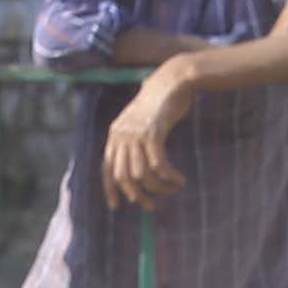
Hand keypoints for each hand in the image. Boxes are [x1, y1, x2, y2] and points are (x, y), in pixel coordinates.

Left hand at [103, 60, 196, 212]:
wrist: (172, 81)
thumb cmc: (160, 103)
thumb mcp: (141, 123)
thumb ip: (134, 142)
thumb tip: (139, 174)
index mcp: (115, 134)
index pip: (107, 168)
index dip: (110, 190)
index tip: (117, 206)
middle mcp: (122, 135)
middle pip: (124, 177)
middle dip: (138, 196)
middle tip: (151, 206)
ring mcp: (136, 134)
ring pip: (143, 176)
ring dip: (159, 188)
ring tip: (172, 188)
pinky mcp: (153, 134)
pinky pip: (159, 166)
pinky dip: (170, 177)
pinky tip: (179, 180)